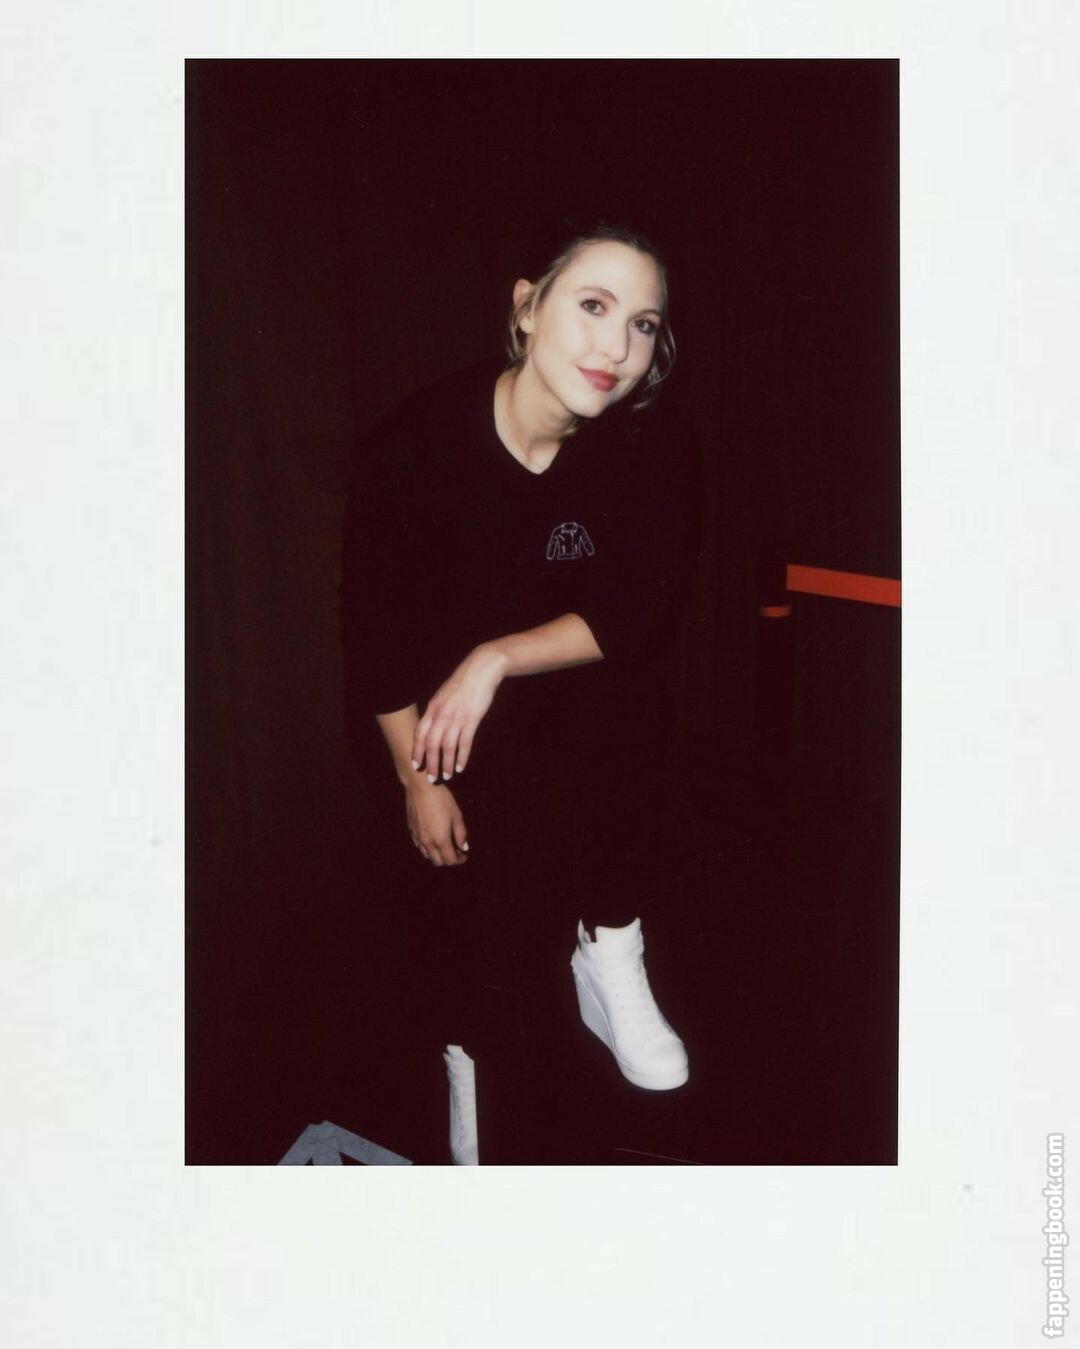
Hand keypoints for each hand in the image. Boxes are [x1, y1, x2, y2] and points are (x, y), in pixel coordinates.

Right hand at [405, 779, 468, 866]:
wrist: (420, 787)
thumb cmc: (441, 799)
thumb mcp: (456, 815)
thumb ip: (461, 834)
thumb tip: (464, 847)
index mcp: (440, 840)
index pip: (450, 860)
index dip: (459, 860)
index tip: (464, 855)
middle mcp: (427, 842)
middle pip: (438, 862)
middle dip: (448, 860)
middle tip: (456, 852)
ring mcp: (417, 837)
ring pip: (427, 855)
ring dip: (437, 855)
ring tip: (444, 846)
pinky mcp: (411, 831)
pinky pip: (419, 846)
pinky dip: (427, 848)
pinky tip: (433, 838)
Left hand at [411, 643, 506, 782]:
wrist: (481, 669)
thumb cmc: (463, 682)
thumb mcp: (444, 695)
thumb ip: (437, 710)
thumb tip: (433, 725)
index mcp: (433, 708)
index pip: (420, 733)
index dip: (417, 751)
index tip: (416, 765)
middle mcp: (441, 714)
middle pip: (432, 744)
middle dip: (430, 763)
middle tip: (431, 778)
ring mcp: (456, 717)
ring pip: (448, 747)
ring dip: (446, 764)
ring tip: (447, 776)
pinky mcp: (471, 719)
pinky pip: (464, 743)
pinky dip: (462, 757)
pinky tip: (461, 767)